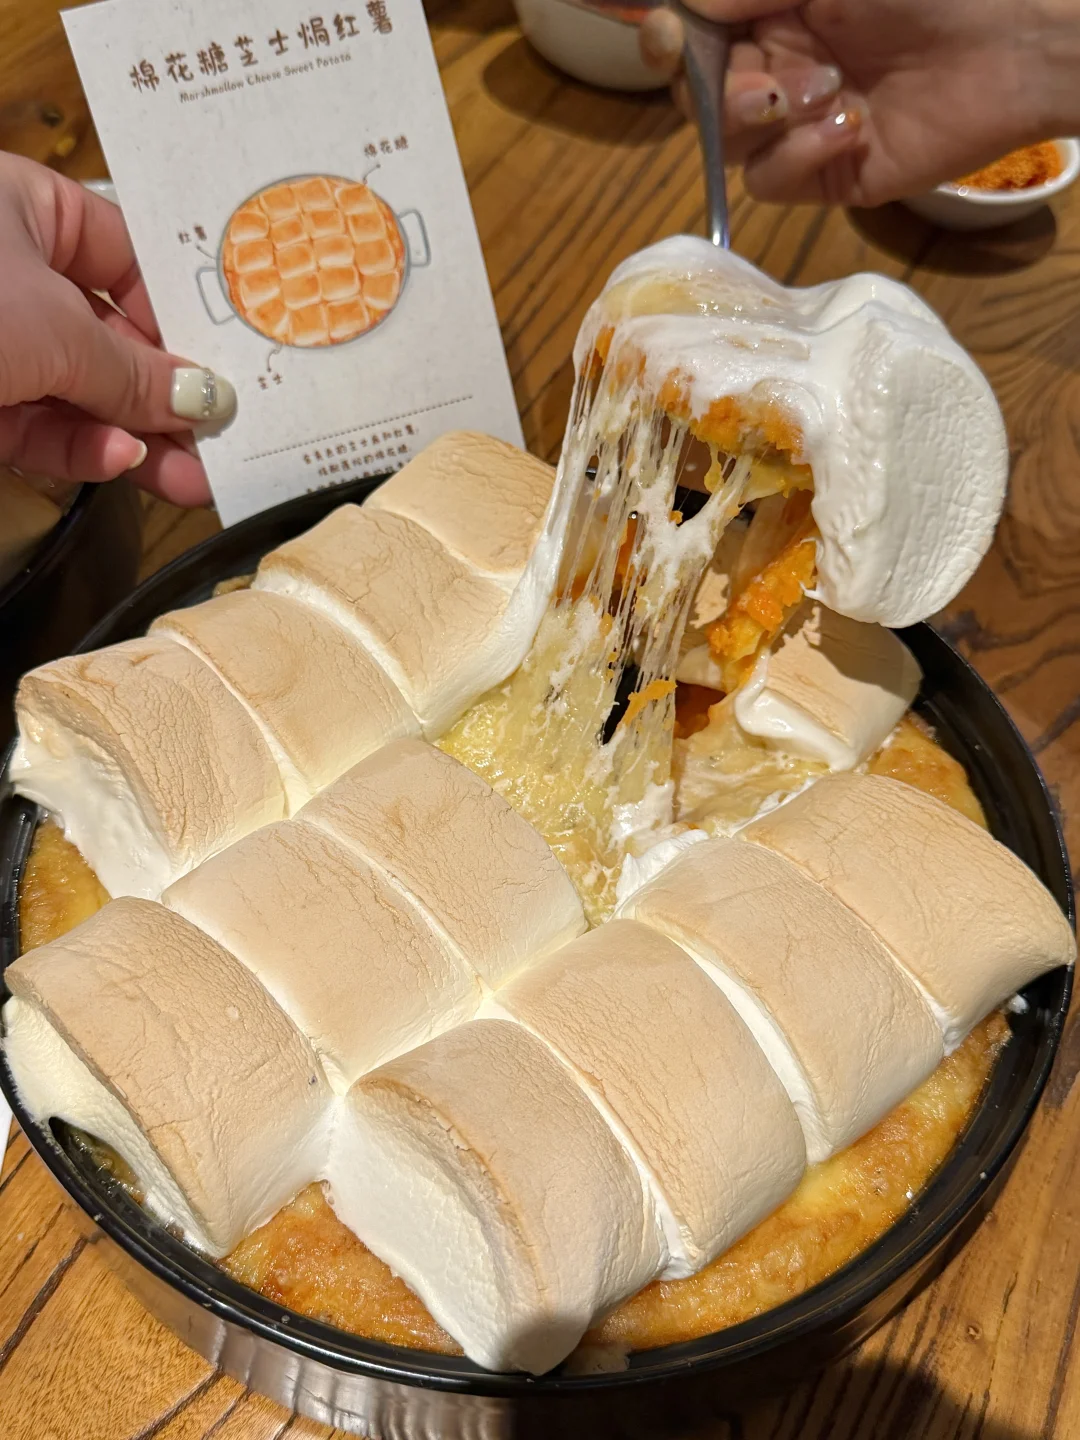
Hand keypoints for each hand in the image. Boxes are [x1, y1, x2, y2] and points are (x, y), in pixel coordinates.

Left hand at [0, 152, 235, 504]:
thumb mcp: (56, 331)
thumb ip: (137, 372)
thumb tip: (209, 399)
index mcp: (25, 207)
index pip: (126, 258)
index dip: (180, 314)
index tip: (228, 368)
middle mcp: (7, 268)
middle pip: (109, 334)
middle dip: (164, 396)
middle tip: (220, 442)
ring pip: (78, 391)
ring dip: (136, 436)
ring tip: (191, 479)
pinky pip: (38, 425)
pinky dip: (79, 447)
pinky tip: (118, 462)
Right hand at [640, 0, 1079, 205]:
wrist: (1007, 44)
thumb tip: (677, 8)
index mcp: (772, 12)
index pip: (690, 36)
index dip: (666, 39)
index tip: (666, 34)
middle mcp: (779, 68)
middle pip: (696, 96)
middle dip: (720, 90)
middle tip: (770, 83)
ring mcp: (800, 126)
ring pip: (728, 143)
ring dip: (767, 118)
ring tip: (831, 91)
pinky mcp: (825, 176)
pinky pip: (771, 180)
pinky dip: (801, 155)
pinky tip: (850, 127)